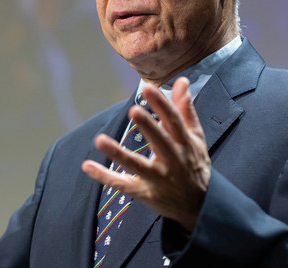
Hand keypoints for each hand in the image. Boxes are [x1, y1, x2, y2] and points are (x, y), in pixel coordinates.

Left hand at [82, 77, 210, 231]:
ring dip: (118, 153)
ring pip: (137, 166)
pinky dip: (104, 176)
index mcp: (185, 144)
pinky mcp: (144, 193)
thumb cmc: (194, 164)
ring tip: (99, 140)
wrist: (200, 206)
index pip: (174, 121)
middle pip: (160, 143)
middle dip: (148, 127)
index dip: (162, 104)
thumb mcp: (195, 138)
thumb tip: (181, 81)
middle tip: (133, 110)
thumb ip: (185, 109)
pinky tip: (87, 166)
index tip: (148, 88)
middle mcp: (173, 161)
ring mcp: (158, 179)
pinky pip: (122, 185)